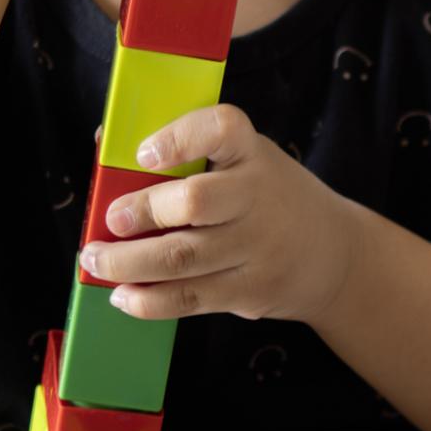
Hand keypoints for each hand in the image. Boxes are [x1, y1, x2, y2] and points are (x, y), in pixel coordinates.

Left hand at [79, 105, 361, 324]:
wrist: (335, 253)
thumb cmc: (270, 198)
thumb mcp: (247, 162)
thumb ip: (189, 153)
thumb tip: (104, 142)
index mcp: (253, 153)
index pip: (222, 129)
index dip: (179, 138)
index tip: (145, 153)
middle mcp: (259, 197)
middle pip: (195, 202)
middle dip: (141, 212)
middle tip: (110, 221)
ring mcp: (258, 247)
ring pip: (181, 257)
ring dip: (126, 262)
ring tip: (95, 260)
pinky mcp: (251, 290)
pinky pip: (189, 298)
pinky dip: (147, 300)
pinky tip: (123, 295)